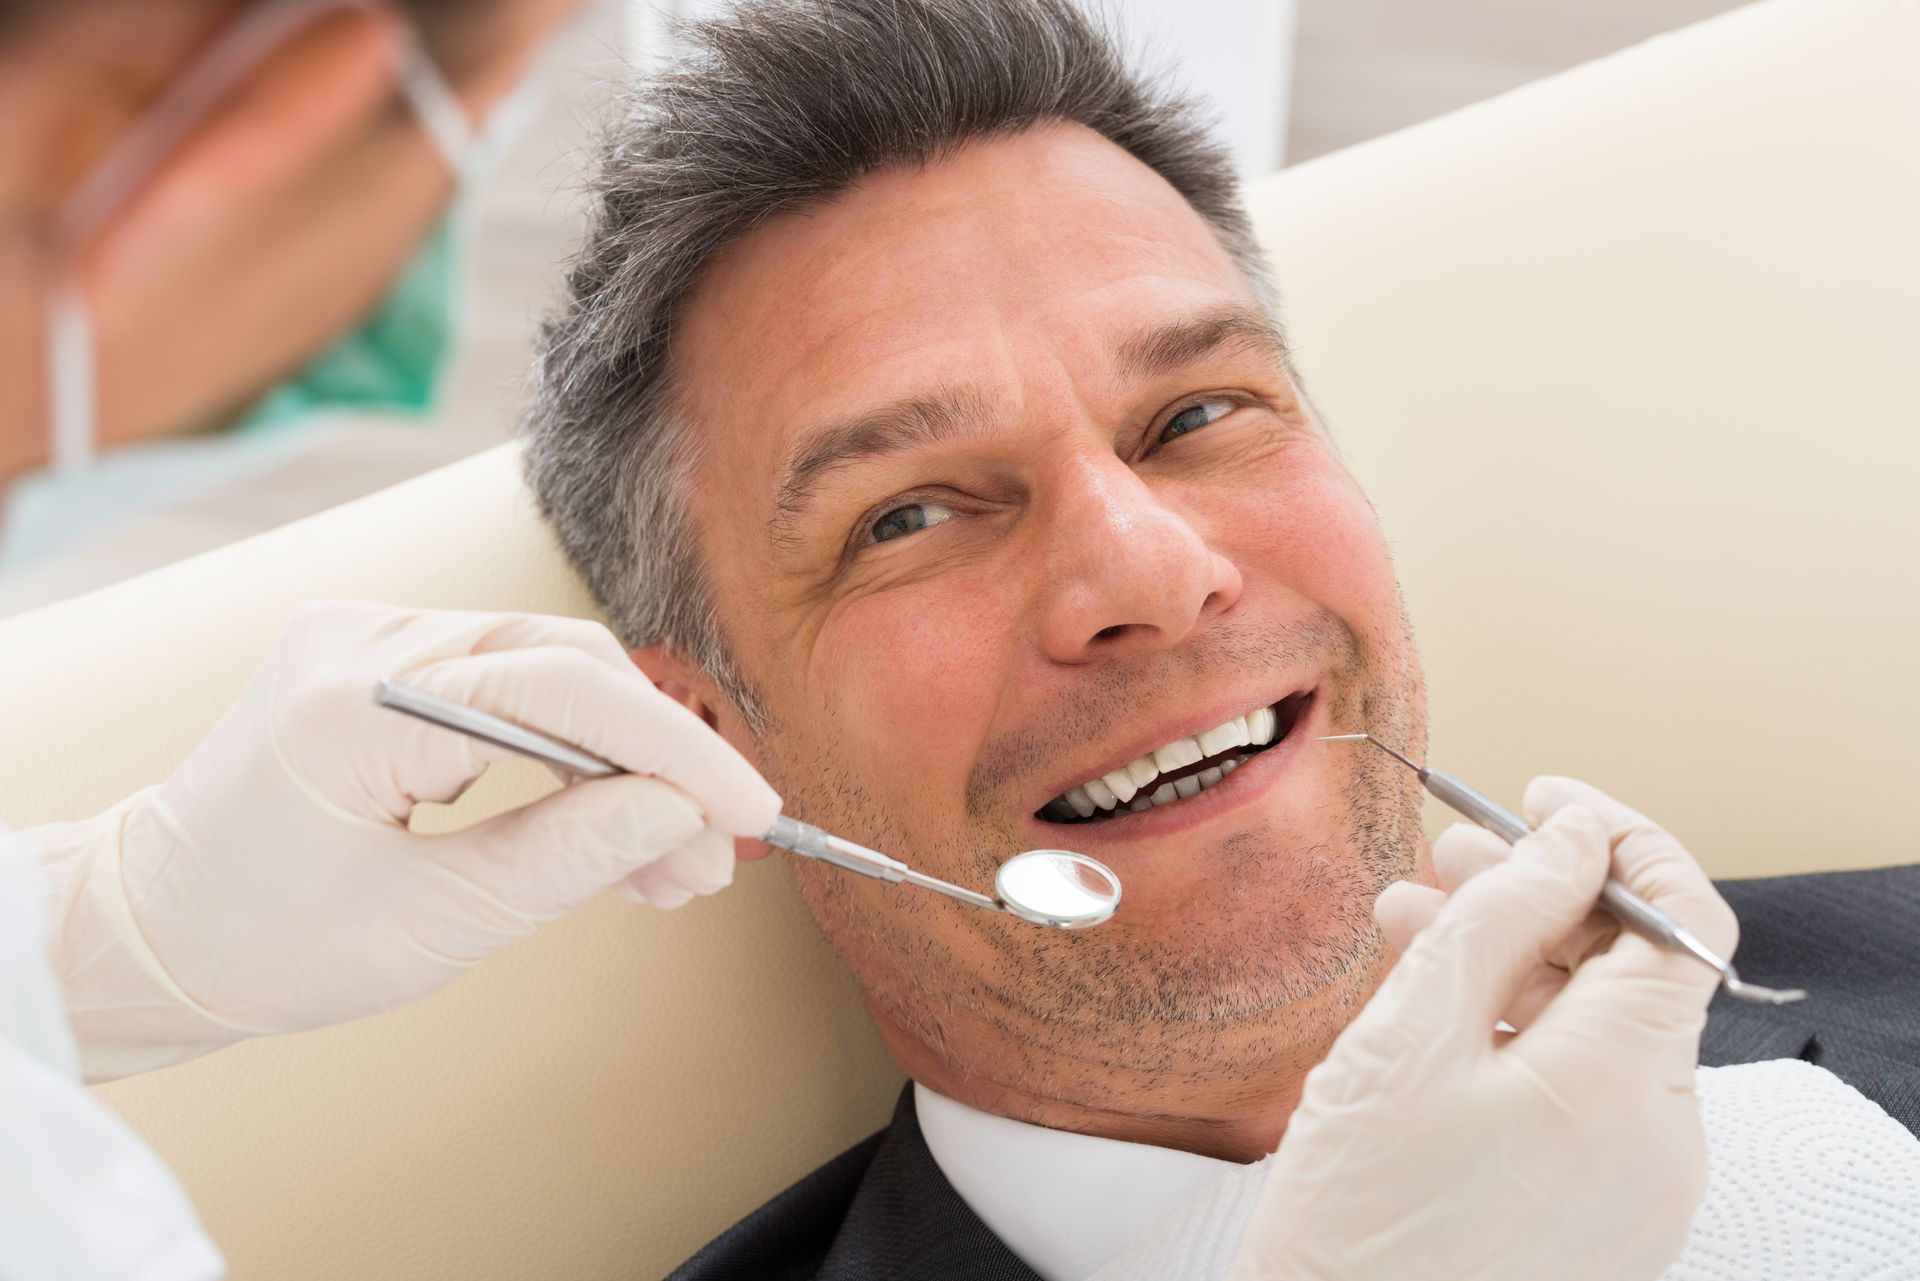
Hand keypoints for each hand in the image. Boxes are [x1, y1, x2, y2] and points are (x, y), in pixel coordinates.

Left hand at [36, 601, 780, 1079]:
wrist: (150, 933)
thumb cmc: (261, 945)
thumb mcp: (427, 927)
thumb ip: (565, 858)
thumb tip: (679, 814)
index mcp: (352, 703)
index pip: (561, 691)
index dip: (677, 749)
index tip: (751, 810)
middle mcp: (362, 641)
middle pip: (566, 666)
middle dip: (658, 762)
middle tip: (713, 857)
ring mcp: (369, 640)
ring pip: (550, 676)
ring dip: (623, 764)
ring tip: (674, 866)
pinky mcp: (383, 663)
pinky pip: (511, 689)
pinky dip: (570, 756)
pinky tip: (614, 829)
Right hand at [1227, 777, 1737, 1280]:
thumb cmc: (1356, 1218)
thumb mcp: (1409, 1037)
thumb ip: (1500, 917)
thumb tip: (1571, 839)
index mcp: (1622, 1087)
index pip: (1683, 919)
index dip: (1618, 840)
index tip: (1544, 804)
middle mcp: (1659, 1141)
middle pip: (1634, 974)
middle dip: (1545, 897)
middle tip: (1451, 853)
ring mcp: (1638, 1189)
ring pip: (1599, 1032)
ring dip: (1517, 963)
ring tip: (1412, 922)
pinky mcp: (1603, 1218)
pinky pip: (1581, 1096)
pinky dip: (1519, 1037)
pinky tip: (1435, 1011)